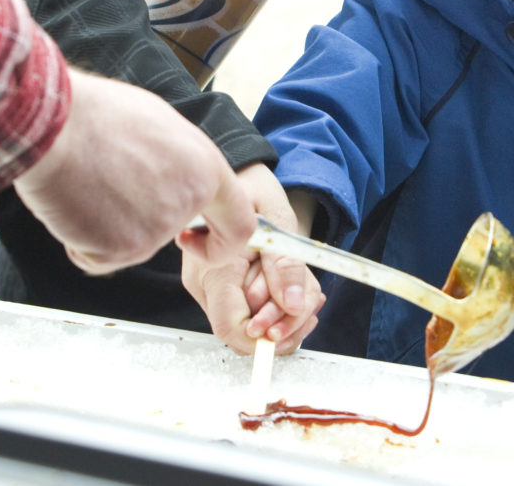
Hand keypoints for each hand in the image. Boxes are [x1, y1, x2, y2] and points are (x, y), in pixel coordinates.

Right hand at [13, 68, 254, 274]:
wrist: (55, 125)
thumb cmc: (100, 115)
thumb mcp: (161, 125)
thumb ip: (179, 161)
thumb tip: (175, 177)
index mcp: (206, 169)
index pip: (241, 222)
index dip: (220, 239)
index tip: (196, 237)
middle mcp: (189, 203)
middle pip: (171, 233)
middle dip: (145, 226)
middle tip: (113, 199)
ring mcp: (157, 230)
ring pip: (132, 244)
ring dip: (107, 226)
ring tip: (88, 182)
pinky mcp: (121, 250)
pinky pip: (100, 257)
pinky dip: (82, 242)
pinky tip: (72, 204)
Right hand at [177, 163, 323, 353]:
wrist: (237, 178)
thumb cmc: (252, 190)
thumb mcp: (278, 218)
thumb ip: (284, 263)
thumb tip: (292, 306)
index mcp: (213, 265)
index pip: (230, 327)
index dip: (265, 334)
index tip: (296, 315)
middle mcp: (202, 283)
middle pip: (245, 330)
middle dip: (286, 317)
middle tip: (312, 293)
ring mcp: (207, 287)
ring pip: (251, 323)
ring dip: (286, 309)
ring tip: (304, 281)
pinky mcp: (216, 288)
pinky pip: (249, 310)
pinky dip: (276, 302)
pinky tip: (292, 283)